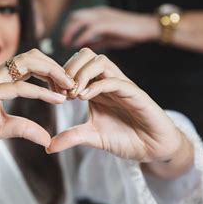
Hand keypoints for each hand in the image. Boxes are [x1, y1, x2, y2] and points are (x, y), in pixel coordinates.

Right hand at [0, 49, 74, 158]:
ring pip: (25, 64)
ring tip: (68, 87)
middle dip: (55, 66)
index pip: (29, 64)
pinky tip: (55, 99)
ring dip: (51, 73)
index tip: (67, 87)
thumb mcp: (2, 128)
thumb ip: (24, 128)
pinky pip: (17, 87)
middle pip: (31, 57)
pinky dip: (40, 91)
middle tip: (73, 83)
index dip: (51, 71)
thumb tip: (46, 138)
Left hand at [47, 48, 188, 164]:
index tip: (52, 92)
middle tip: (61, 90)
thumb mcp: (93, 137)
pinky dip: (97, 86)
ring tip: (73, 94)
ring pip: (100, 60)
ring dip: (82, 73)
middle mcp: (108, 81)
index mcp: (96, 87)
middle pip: (86, 54)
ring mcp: (122, 85)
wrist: (154, 149)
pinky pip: (115, 80)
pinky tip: (84, 98)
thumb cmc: (126, 138)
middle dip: (69, 68)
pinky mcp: (135, 94)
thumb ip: (72, 137)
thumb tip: (48, 147)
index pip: (76, 64)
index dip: (60, 75)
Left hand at [61, 6, 158, 49]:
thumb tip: (84, 46)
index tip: (64, 41)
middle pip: (74, 17)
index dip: (68, 28)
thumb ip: (96, 41)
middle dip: (66, 30)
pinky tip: (78, 46)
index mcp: (98, 14)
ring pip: (79, 21)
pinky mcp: (109, 23)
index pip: (76, 17)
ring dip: (70, 33)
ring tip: (66, 45)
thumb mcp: (109, 37)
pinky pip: (91, 28)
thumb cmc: (130, 33)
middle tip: (61, 44)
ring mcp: (103, 16)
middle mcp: (98, 13)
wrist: (148, 27)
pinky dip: (82, 36)